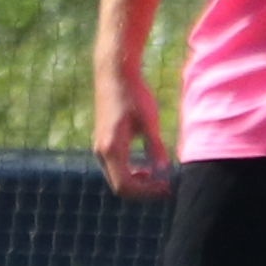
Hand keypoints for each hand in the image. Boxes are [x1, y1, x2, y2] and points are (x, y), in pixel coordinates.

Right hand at [95, 62, 173, 197]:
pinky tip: (145, 168)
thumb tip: (164, 169)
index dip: (147, 192)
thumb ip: (155, 146)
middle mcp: (101, 151)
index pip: (125, 185)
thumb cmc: (133, 94)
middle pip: (119, 186)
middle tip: (165, 187)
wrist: (114, 73)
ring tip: (158, 180)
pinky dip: (129, 173)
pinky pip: (114, 168)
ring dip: (136, 183)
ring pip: (115, 178)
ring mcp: (99, 147)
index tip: (166, 186)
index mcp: (112, 148)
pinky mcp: (102, 142)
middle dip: (143, 191)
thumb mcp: (148, 120)